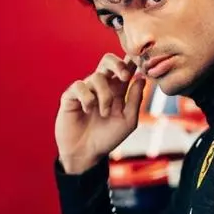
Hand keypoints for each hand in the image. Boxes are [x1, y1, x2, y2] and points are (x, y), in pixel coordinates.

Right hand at [55, 53, 146, 173]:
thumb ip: (135, 99)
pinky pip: (80, 86)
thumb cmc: (108, 138)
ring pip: (97, 77)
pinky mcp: (71, 96)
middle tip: (125, 77)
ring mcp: (86, 90)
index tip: (139, 62)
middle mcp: (102, 86)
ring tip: (104, 113)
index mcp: (117, 90)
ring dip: (105, 96)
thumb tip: (142, 78)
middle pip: (107, 60)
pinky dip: (87, 98)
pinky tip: (87, 111)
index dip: (131, 61)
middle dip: (117, 64)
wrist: (86, 153)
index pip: (124, 68)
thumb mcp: (128, 120)